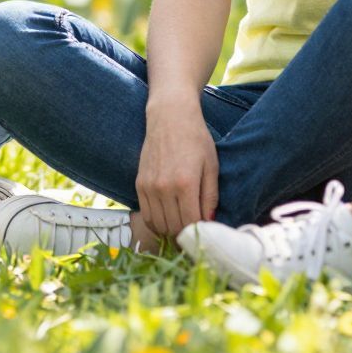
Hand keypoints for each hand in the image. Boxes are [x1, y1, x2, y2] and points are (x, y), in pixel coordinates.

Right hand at [136, 99, 218, 238]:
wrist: (169, 117)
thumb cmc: (196, 139)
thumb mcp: (211, 166)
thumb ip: (210, 196)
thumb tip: (209, 222)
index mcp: (185, 184)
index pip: (191, 224)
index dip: (200, 233)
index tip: (207, 233)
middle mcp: (164, 188)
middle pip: (174, 228)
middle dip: (186, 235)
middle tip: (195, 232)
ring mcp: (149, 186)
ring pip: (158, 225)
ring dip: (171, 231)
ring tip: (182, 226)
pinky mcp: (139, 184)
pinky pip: (146, 215)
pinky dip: (157, 222)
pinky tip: (168, 218)